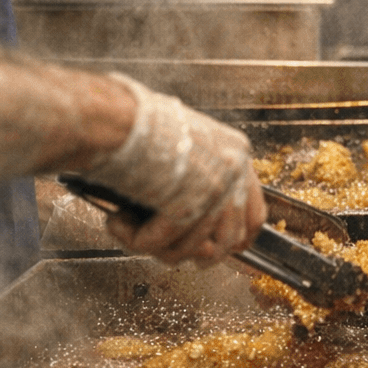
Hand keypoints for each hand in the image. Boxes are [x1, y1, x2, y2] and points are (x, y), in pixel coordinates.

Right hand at [81, 74, 264, 265]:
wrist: (113, 115)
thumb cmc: (134, 126)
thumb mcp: (182, 151)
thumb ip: (197, 186)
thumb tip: (196, 238)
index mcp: (235, 152)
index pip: (254, 215)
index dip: (234, 241)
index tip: (212, 252)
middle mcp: (234, 169)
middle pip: (227, 241)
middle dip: (189, 251)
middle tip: (159, 246)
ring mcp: (215, 187)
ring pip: (192, 249)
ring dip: (156, 246)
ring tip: (129, 227)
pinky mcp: (188, 204)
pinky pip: (159, 244)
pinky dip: (134, 239)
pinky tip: (118, 221)